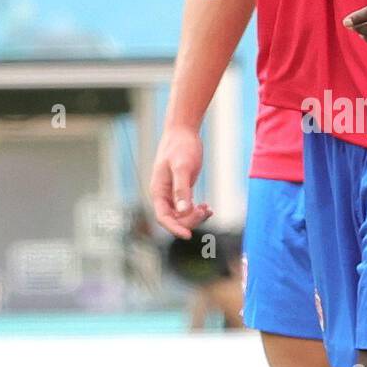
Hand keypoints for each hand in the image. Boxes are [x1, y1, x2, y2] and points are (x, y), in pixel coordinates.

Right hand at [149, 125, 212, 239]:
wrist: (183, 131)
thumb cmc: (180, 147)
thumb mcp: (182, 168)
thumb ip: (182, 190)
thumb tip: (182, 211)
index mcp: (158, 190)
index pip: (163, 217)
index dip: (174, 228)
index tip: (188, 235)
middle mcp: (163, 194)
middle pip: (174, 218)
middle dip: (189, 219)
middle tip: (205, 210)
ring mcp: (172, 192)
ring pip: (181, 214)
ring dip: (194, 216)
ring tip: (208, 209)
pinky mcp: (181, 188)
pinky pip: (187, 207)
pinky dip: (197, 210)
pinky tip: (207, 207)